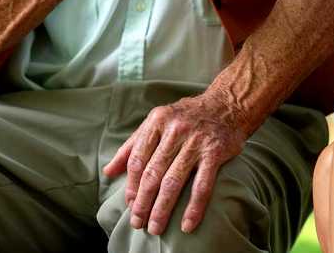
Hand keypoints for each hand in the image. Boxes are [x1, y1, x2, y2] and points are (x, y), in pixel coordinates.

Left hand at [102, 91, 245, 235]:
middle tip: (137, 222)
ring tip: (155, 228)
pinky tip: (186, 225)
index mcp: (157, 121)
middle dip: (143, 201)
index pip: (138, 158)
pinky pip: (202, 185)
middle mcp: (175, 129)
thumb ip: (133, 145)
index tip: (129, 204)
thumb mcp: (157, 122)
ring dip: (162, 209)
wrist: (226, 105)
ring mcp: (195, 141)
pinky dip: (194, 208)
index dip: (131, 184)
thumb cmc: (185, 117)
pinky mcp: (215, 152)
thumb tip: (108, 171)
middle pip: (153, 172)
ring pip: (174, 181)